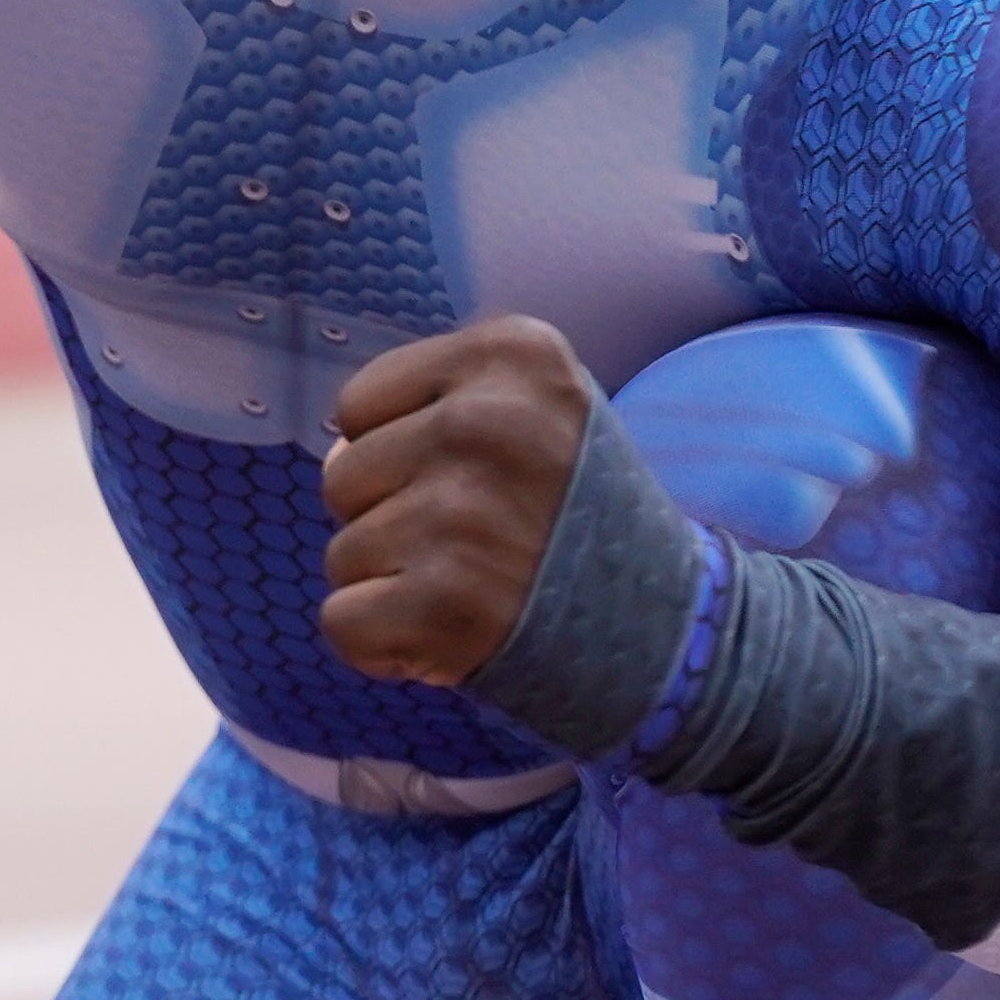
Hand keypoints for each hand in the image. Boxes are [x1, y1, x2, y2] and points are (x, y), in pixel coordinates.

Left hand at [315, 315, 598, 685]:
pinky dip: (382, 644)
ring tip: (474, 582)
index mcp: (514, 354)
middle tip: (476, 538)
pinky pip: (341, 621)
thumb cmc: (573, 512)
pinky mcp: (444, 603)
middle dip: (392, 515)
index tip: (471, 478)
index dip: (398, 451)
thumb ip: (432, 405)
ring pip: (343, 552)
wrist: (664, 624)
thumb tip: (335, 456)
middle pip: (343, 475)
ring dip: (394, 581)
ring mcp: (462, 515)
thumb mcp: (536, 408)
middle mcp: (484, 423)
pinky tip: (450, 632)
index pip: (358, 406)